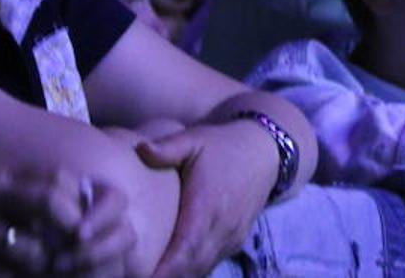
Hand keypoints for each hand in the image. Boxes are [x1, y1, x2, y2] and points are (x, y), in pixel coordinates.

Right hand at [0, 168, 133, 277]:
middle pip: (50, 202)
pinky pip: (0, 275)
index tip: (86, 224)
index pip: (55, 178)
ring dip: (49, 266)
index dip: (79, 201)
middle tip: (79, 253)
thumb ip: (19, 189)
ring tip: (58, 272)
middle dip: (72, 231)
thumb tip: (67, 199)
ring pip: (30, 248)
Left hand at [137, 121, 275, 277]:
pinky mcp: (236, 240)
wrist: (265, 152)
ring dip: (179, 276)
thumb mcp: (195, 140)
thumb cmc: (223, 146)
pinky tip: (175, 270)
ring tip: (153, 276)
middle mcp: (221, 227)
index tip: (139, 275)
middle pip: (191, 268)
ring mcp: (231, 236)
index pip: (184, 250)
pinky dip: (193, 271)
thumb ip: (167, 148)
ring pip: (202, 269)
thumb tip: (140, 149)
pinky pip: (212, 264)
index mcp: (206, 206)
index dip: (163, 270)